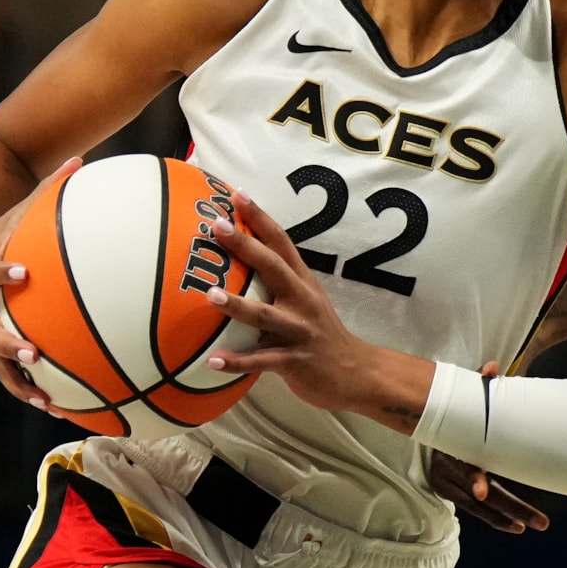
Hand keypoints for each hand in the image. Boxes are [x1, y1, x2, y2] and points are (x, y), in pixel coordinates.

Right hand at [0, 201, 86, 424]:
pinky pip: (12, 374)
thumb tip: (80, 159)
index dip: (2, 273)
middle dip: (6, 341)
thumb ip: (49, 189)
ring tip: (46, 400)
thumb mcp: (21, 210)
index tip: (22, 272)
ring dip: (19, 382)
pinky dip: (32, 390)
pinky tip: (59, 408)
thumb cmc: (4, 232)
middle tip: (30, 352)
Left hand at [203, 199, 432, 423]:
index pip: (281, 242)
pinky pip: (262, 361)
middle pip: (273, 267)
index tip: (237, 194)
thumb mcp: (306, 300)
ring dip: (237, 305)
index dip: (260, 218)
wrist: (356, 373)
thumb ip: (280, 282)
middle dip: (246, 246)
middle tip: (217, 227)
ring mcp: (299, 331)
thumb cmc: (321, 334)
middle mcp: (302, 300)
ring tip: (210, 296)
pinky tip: (213, 361)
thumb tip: (241, 261)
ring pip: (265, 315)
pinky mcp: (295, 361)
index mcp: (303, 282)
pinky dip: (237, 362)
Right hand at [423, 371, 548, 531]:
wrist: (423, 429)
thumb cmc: (450, 415)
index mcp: (452, 448)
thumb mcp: (459, 400)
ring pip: (480, 508)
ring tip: (530, 526)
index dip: (472, 478)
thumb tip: (492, 367)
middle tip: (538, 521)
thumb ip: (477, 387)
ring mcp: (448, 485)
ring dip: (506, 518)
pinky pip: (476, 511)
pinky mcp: (450, 494)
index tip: (481, 491)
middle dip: (511, 508)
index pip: (463, 465)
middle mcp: (448, 471)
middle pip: (481, 494)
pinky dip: (495, 519)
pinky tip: (515, 527)